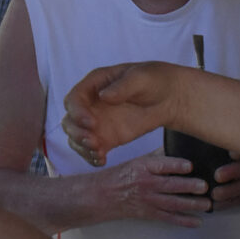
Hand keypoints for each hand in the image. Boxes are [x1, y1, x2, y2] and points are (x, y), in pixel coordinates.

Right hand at [64, 62, 187, 165]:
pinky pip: (91, 150)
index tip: (91, 123)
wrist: (169, 97)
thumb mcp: (141, 78)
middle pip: (70, 120)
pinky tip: (101, 160)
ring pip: (76, 137)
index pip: (74, 99)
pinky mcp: (106, 138)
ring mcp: (97, 122)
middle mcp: (90, 104)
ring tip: (98, 152)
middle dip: (77, 133)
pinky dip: (92, 157)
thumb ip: (122, 86)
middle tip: (93, 142)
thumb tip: (104, 96)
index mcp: (94, 84)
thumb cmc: (154, 80)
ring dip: (82, 147)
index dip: (78, 112)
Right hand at [98, 150, 211, 226]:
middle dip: (188, 187)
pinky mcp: (149, 213)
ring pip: (172, 203)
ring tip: (207, 204)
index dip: (176, 165)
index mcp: (143, 167)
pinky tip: (197, 221)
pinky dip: (183, 221)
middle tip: (204, 186)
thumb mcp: (138, 161)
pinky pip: (168, 218)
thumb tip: (179, 147)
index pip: (161, 165)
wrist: (102, 195)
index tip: (190, 165)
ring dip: (191, 205)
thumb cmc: (122, 175)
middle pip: (169, 186)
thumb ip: (159, 156)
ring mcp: (147, 200)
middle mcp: (146, 184)